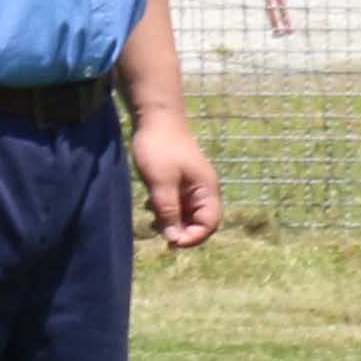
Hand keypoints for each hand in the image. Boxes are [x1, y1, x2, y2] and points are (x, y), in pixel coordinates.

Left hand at [130, 108, 221, 253]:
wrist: (156, 118)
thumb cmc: (160, 149)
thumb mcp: (161, 183)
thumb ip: (169, 211)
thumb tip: (174, 238)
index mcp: (207, 190)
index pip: (209, 224)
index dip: (193, 237)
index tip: (171, 241)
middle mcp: (204, 191)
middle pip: (200, 222)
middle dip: (181, 230)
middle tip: (158, 231)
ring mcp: (193, 186)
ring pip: (187, 214)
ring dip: (171, 221)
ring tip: (152, 218)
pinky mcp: (180, 182)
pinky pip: (178, 204)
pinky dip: (166, 209)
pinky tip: (151, 204)